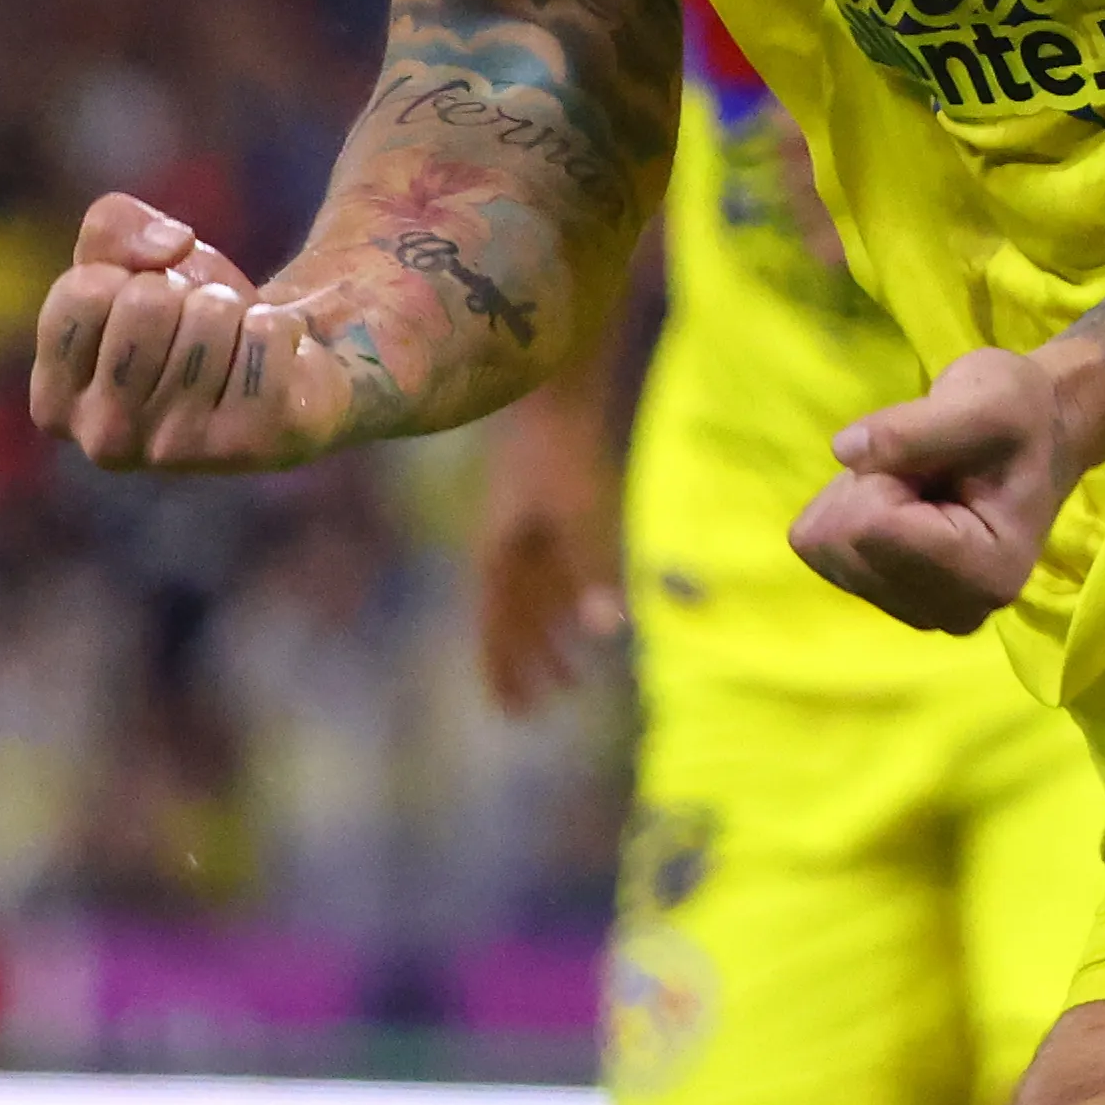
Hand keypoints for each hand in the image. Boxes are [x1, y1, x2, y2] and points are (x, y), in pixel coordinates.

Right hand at [30, 192, 364, 470]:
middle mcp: (105, 440)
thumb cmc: (186, 310)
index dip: (127, 274)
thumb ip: (111, 225)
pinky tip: (273, 364)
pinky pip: (265, 335)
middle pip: (145, 302)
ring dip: (232, 310)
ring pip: (210, 316)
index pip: (82, 292)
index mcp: (55, 401)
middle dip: (182, 290)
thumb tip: (169, 247)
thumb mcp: (129, 256)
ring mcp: (175, 451)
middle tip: (194, 327)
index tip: (145, 304)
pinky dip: (278, 328)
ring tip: (232, 347)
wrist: (277, 361)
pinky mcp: (248, 445)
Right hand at [473, 411, 625, 712]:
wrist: (553, 390)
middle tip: (539, 709)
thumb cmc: (562, 453)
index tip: (510, 714)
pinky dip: (562, 603)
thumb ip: (594, 574)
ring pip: (532, 601)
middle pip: (512, 622)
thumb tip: (609, 632)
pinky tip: (582, 616)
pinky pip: (549, 574)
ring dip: (548, 639)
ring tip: (571, 676)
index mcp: (500, 558)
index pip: (495, 630)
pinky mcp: (546, 512)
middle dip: (526, 665)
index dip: (503, 672)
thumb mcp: (581, 517)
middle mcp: (505, 550)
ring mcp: (523, 530)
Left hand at [789, 345, 1073, 635]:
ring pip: (827, 551)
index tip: (935, 455)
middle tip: (926, 467)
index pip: (871, 526)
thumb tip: (842, 450)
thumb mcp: (981, 400)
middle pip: (841, 546)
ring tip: (920, 482)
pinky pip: (826, 555)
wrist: (1042, 434)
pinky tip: (905, 503)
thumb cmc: (1019, 413)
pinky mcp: (897, 603)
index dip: (883, 472)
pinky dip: (852, 515)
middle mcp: (954, 610)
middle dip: (869, 488)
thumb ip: (911, 428)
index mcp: (985, 571)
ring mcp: (923, 613)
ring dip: (860, 500)